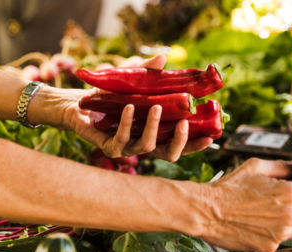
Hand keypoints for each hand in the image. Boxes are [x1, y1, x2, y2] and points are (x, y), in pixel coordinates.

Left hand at [28, 55, 212, 162]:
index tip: (212, 136)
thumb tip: (163, 58)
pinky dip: (128, 122)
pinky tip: (130, 107)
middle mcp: (143, 144)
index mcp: (155, 134)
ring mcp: (127, 148)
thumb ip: (148, 73)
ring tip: (157, 107)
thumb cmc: (109, 96)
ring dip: (154, 127)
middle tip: (187, 123)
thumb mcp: (132, 82)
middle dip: (181, 142)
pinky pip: (122, 138)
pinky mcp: (109, 146)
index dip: (195, 144)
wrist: (79, 103)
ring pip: (147, 146)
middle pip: (169, 154)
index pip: (179, 145)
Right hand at [197, 159, 291, 251]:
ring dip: (288, 222)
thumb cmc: (229, 187)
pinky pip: (280, 240)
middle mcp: (289, 215)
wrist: (206, 211)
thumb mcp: (256, 167)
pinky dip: (272, 234)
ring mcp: (280, 234)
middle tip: (283, 203)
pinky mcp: (269, 247)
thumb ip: (282, 166)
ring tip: (266, 214)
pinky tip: (255, 225)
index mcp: (289, 193)